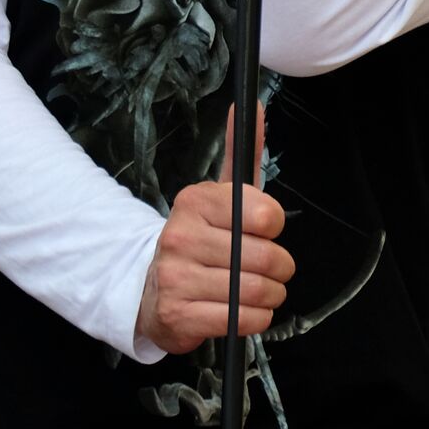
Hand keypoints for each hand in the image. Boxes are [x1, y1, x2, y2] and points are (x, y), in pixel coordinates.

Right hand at [135, 107, 293, 354]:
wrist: (150, 290)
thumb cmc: (198, 241)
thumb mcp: (218, 197)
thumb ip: (242, 154)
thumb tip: (256, 107)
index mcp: (194, 201)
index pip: (266, 214)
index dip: (274, 228)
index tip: (262, 231)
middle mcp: (180, 235)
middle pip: (267, 258)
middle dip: (279, 270)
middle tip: (266, 269)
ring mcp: (175, 277)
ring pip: (257, 292)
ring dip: (269, 297)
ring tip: (254, 291)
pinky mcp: (178, 315)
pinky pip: (242, 320)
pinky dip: (253, 320)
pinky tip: (238, 310)